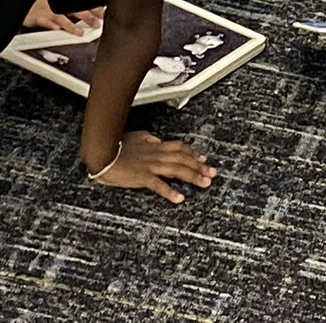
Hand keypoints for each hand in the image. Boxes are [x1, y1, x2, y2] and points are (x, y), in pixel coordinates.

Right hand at [23, 0, 104, 34]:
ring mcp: (48, 10)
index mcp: (66, 0)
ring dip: (71, 25)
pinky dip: (50, 25)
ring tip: (79, 33)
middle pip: (76, 9)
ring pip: (61, 17)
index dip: (95, 8)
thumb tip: (97, 13)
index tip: (105, 13)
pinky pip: (44, 21)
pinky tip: (56, 29)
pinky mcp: (37, 17)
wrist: (26, 4)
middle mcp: (59, 4)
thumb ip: (78, 8)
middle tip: (97, 24)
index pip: (84, 2)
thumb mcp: (63, 3)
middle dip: (88, 16)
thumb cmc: (46, 5)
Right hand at [89, 131, 217, 204]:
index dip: (193, 153)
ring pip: (177, 170)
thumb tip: (157, 139)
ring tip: (204, 183)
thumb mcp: (136, 137)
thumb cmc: (117, 146)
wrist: (102, 154)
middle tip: (212, 173)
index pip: (180, 148)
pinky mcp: (142, 177)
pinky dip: (170, 191)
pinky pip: (159, 185)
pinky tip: (179, 198)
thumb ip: (148, 139)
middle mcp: (157, 155)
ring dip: (192, 176)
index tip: (203, 159)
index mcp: (156, 146)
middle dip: (200, 166)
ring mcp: (151, 166)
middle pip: (183, 159)